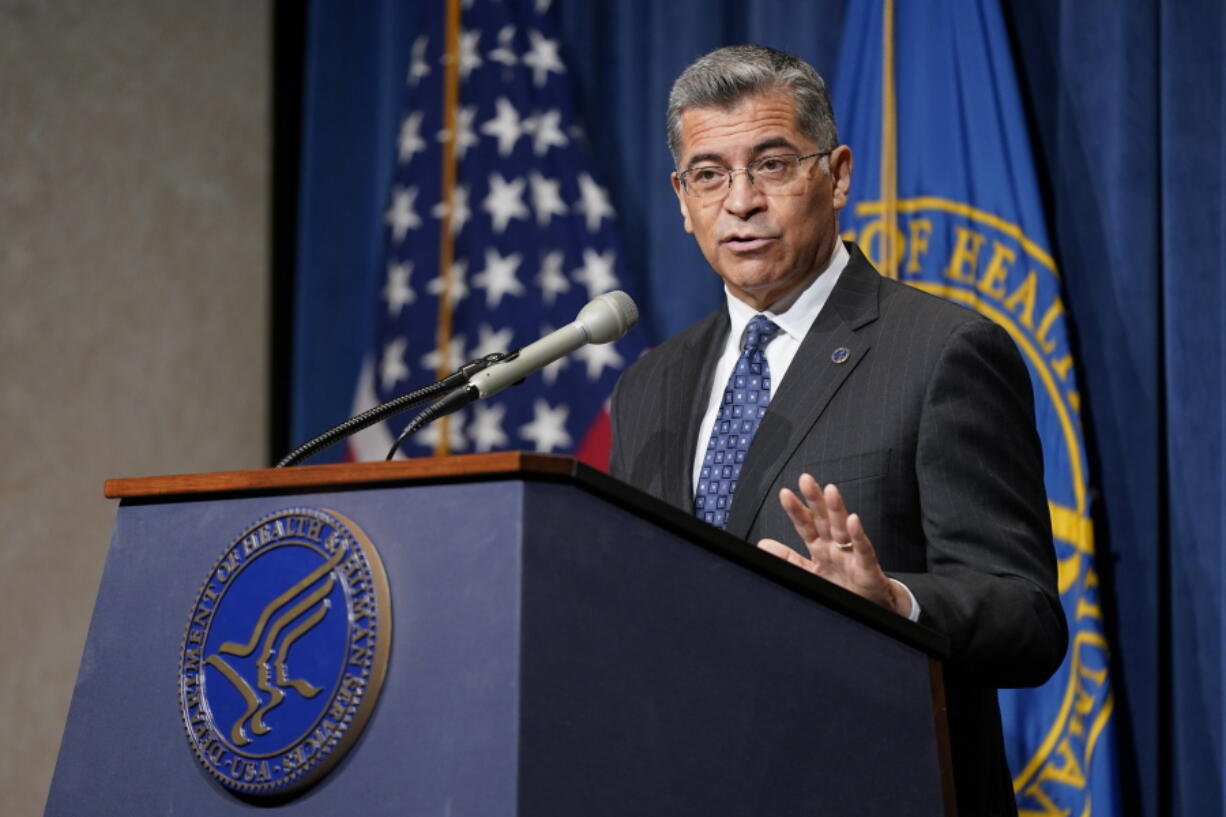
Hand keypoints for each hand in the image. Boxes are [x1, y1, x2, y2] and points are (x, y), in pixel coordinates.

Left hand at [756, 474, 911, 616]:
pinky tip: (853, 520)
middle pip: (823, 519)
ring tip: (830, 490)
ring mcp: (851, 555)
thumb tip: (763, 544)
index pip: (805, 525)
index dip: (796, 510)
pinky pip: (863, 550)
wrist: (870, 605)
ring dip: (837, 509)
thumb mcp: (810, 573)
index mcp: (820, 547)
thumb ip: (789, 559)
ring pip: (842, 529)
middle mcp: (835, 547)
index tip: (785, 493)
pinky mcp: (867, 568)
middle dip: (815, 499)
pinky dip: (859, 536)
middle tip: (806, 479)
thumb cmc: (843, 585)